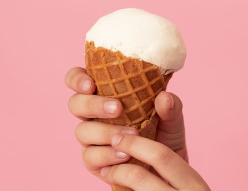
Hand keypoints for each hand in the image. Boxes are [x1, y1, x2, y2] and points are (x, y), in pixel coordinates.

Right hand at [65, 67, 208, 188]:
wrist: (167, 168)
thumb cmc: (164, 134)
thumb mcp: (172, 118)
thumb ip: (170, 106)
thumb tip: (164, 97)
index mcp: (104, 95)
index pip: (79, 80)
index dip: (77, 79)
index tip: (90, 84)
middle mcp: (92, 115)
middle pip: (75, 104)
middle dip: (92, 104)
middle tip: (117, 108)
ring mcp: (90, 139)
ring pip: (82, 131)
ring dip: (105, 132)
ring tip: (131, 134)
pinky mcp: (93, 161)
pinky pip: (90, 157)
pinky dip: (107, 154)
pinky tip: (124, 154)